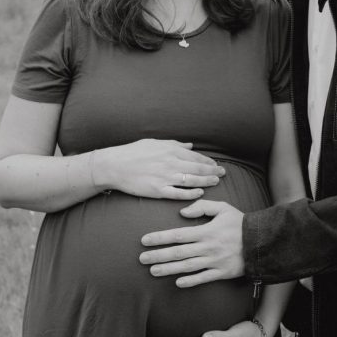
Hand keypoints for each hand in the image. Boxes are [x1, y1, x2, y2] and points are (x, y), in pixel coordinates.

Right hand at [97, 140, 223, 199]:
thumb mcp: (155, 143)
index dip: (208, 162)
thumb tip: (190, 145)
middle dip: (212, 171)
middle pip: (197, 168)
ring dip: (206, 181)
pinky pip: (178, 193)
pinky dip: (191, 193)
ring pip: (192, 180)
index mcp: (170, 150)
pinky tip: (200, 193)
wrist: (114, 165)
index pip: (195, 157)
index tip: (216, 165)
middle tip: (223, 174)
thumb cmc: (133, 152)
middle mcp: (170, 163)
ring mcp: (165, 177)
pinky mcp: (158, 190)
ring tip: (216, 182)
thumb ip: (174, 144)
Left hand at [140, 200, 243, 285]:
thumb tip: (182, 212)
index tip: (145, 240)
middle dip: (157, 255)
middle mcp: (207, 247)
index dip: (160, 238)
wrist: (262, 241)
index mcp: (206, 231)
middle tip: (141, 259)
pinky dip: (190, 281)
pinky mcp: (221, 273)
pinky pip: (203, 278)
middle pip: (178, 253)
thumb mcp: (223, 208)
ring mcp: (214, 261)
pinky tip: (177, 283)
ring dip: (168, 269)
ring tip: (152, 271)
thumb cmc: (240, 223)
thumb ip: (202, 207)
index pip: (178, 235)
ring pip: (186, 267)